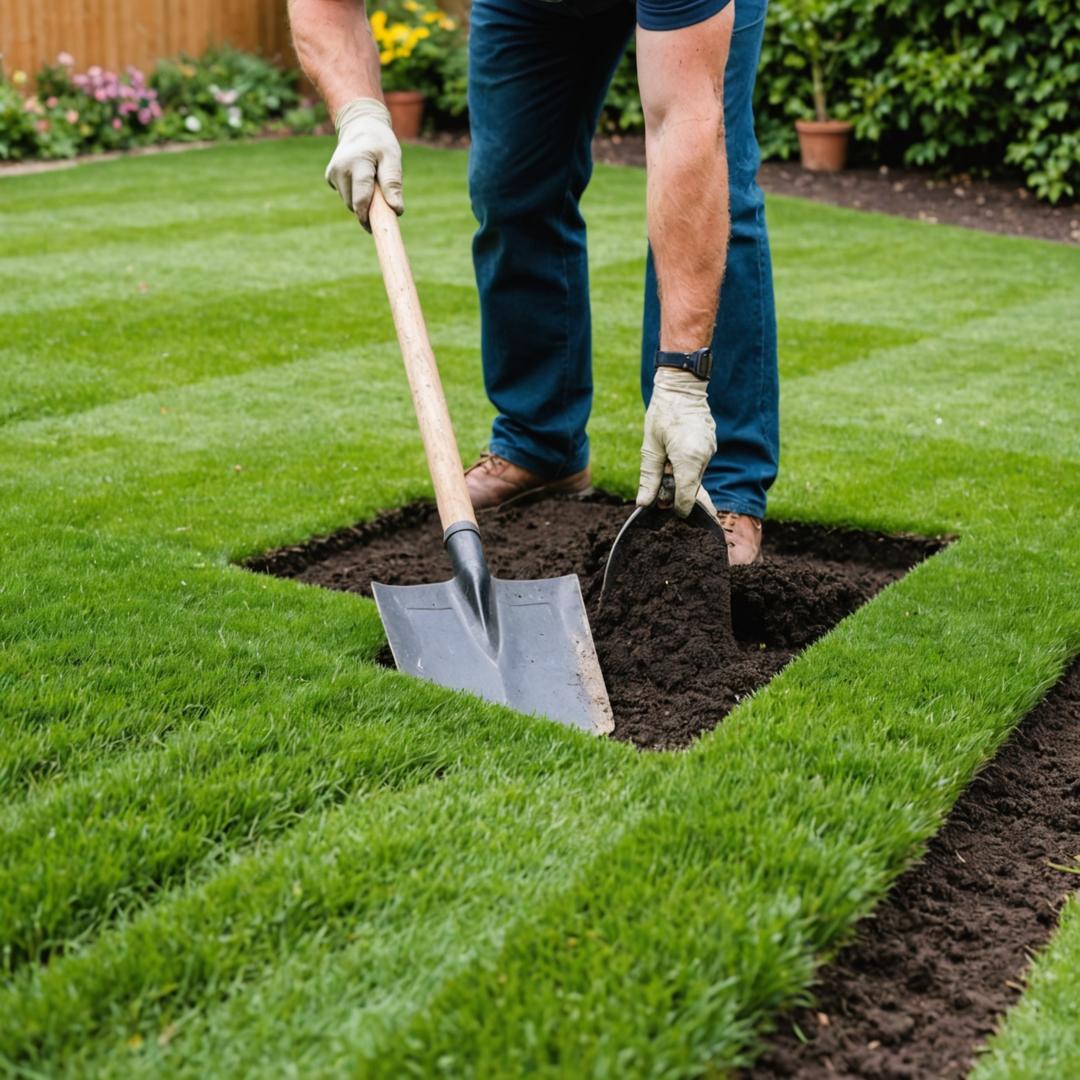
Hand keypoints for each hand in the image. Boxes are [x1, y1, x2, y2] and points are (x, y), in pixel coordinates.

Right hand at [325, 98, 403, 229]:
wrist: (360, 126)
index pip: (361, 199)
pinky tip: (361, 181)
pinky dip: (356, 195)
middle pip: (355, 204)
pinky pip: (345, 196)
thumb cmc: (380, 143)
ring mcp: (332, 173)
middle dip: (369, 209)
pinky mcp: (330, 176)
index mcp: (356, 163)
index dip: (368, 217)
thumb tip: (396, 210)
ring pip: (349, 203)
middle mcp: (340, 169)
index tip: (376, 230)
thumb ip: (393, 183)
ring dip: (363, 202)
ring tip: (373, 185)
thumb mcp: (392, 158)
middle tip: (384, 202)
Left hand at [637, 366, 716, 516]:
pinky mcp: (711, 445)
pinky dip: (688, 468)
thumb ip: (650, 477)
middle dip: (677, 494)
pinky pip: (699, 464)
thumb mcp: (650, 447)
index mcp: (688, 458)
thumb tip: (644, 503)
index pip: (687, 496)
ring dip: (681, 479)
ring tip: (665, 468)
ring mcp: (710, 450)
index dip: (678, 508)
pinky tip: (674, 458)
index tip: (669, 511)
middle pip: (692, 488)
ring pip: (696, 476)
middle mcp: (704, 456)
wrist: (682, 386)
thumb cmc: (662, 413)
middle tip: (660, 496)